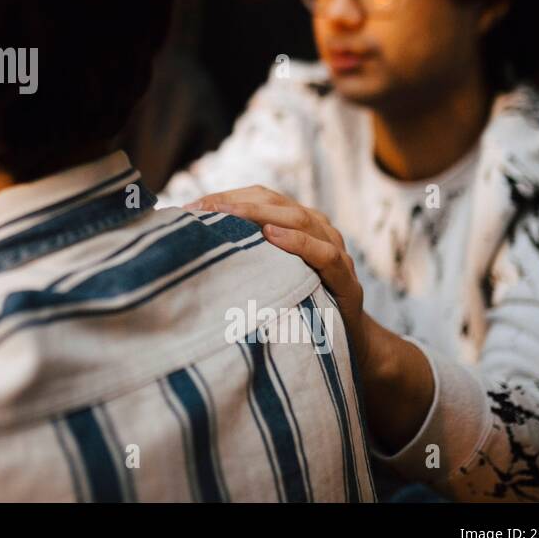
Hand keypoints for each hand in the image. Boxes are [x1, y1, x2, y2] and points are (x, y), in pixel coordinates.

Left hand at [190, 186, 371, 368]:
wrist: (348, 342)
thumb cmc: (298, 302)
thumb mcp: (268, 273)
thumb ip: (244, 254)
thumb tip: (190, 242)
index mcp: (296, 221)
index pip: (260, 196)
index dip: (227, 196)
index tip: (191, 206)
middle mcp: (317, 227)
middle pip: (275, 201)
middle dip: (235, 201)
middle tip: (201, 208)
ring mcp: (334, 249)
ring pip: (298, 218)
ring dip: (260, 214)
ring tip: (227, 213)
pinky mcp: (346, 278)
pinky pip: (323, 254)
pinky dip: (298, 242)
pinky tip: (272, 236)